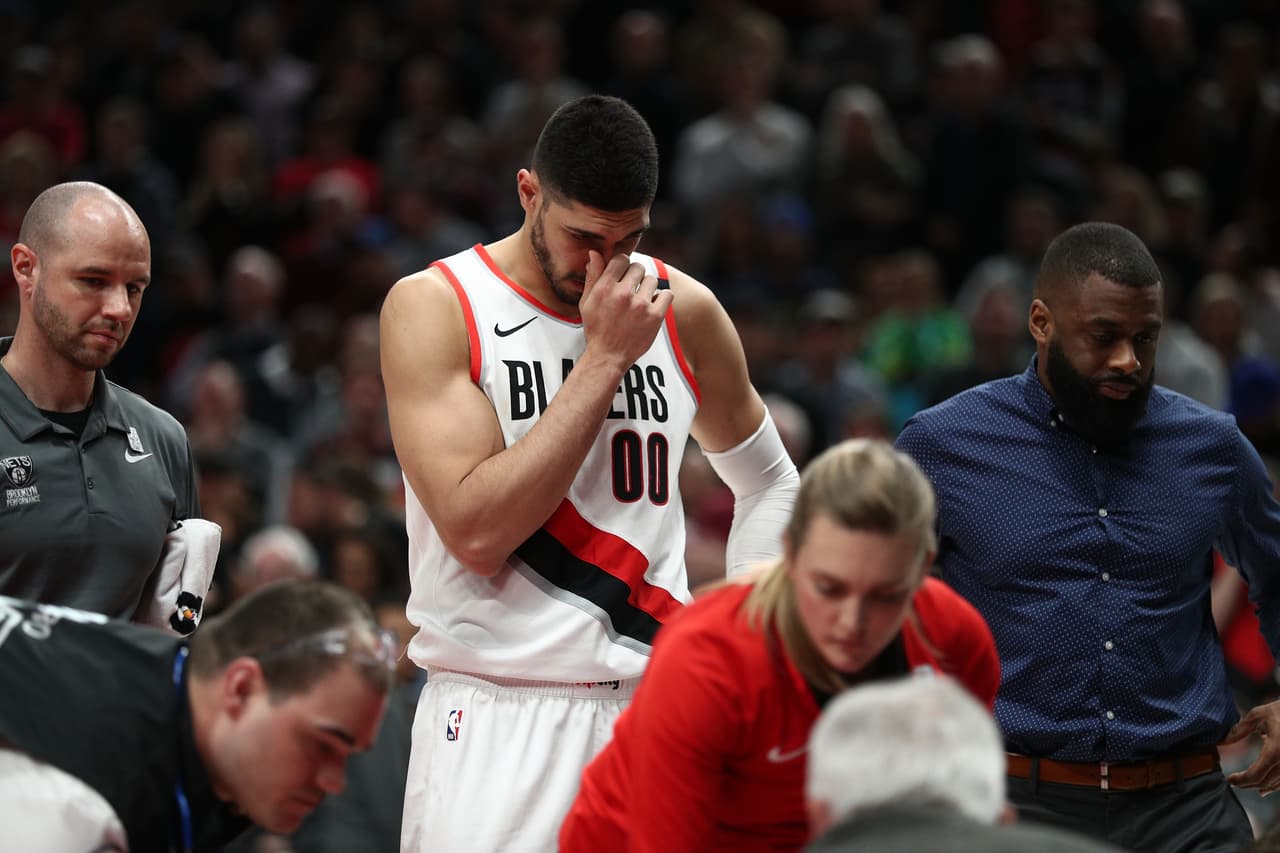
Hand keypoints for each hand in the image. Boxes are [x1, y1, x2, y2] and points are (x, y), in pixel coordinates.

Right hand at [579, 250, 672, 370]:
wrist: (608, 356)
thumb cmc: (596, 328)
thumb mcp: (587, 302)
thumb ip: (592, 276)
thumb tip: (594, 253)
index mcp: (604, 288)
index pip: (621, 259)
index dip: (623, 265)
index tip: (623, 274)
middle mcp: (622, 294)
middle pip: (638, 267)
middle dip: (635, 276)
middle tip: (632, 289)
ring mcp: (640, 305)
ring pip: (652, 280)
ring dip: (647, 288)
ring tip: (641, 300)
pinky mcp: (655, 316)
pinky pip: (667, 294)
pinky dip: (662, 298)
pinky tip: (654, 305)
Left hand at [1223, 699, 1279, 793]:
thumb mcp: (1259, 715)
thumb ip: (1241, 729)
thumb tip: (1224, 740)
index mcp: (1276, 751)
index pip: (1254, 775)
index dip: (1240, 780)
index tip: (1229, 779)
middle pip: (1264, 782)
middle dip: (1247, 784)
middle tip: (1234, 783)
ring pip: (1276, 784)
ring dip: (1259, 786)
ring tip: (1245, 785)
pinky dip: (1274, 786)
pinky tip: (1265, 789)